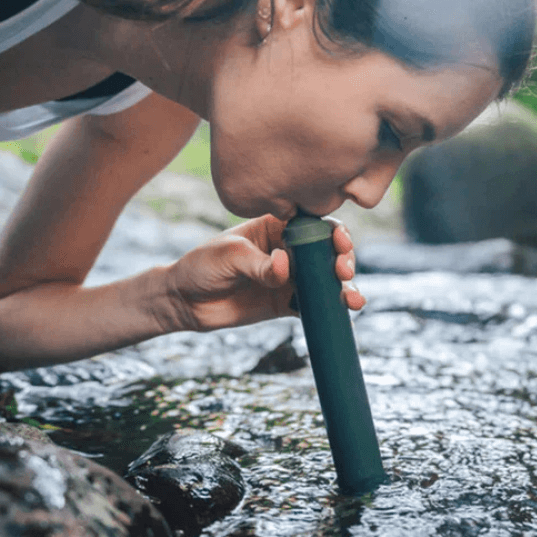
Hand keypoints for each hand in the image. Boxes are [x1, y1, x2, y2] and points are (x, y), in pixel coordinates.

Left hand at [163, 214, 364, 332]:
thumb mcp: (229, 255)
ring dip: (344, 287)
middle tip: (343, 270)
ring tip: (352, 300)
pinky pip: (315, 306)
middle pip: (327, 251)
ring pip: (326, 280)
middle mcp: (289, 250)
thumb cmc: (202, 266)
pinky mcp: (287, 304)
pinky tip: (344, 312)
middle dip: (343, 259)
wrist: (184, 302)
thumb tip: (285, 267)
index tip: (340, 243)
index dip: (333, 232)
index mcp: (277, 227)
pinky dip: (331, 309)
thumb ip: (259, 262)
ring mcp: (290, 278)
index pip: (313, 224)